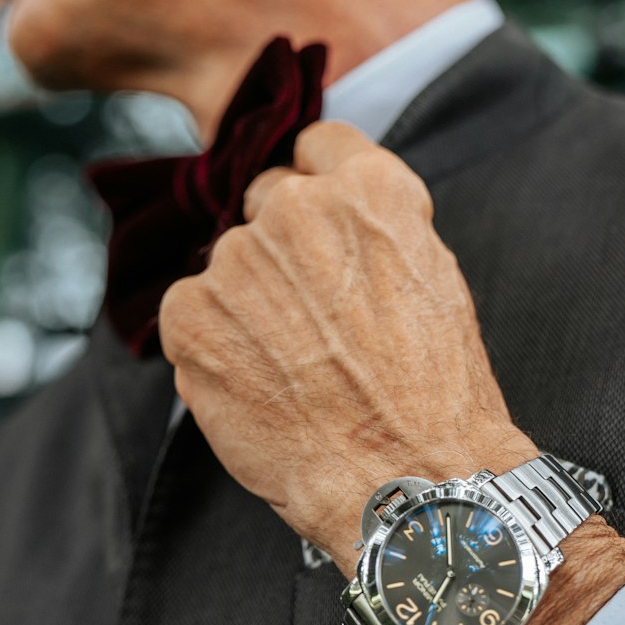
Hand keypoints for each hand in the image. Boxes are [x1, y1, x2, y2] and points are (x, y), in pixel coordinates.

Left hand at [158, 121, 535, 572]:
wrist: (406, 480)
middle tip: (313, 313)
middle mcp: (297, 207)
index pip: (317, 144)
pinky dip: (214, 341)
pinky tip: (258, 383)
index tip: (324, 225)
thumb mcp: (431, 276)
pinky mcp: (189, 314)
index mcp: (369, 188)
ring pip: (230, 262)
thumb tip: (327, 205)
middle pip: (267, 199)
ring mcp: (237, 259)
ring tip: (293, 364)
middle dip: (283, 244)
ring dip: (249, 299)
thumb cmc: (434, 390)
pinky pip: (192, 309)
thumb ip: (373, 223)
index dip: (321, 185)